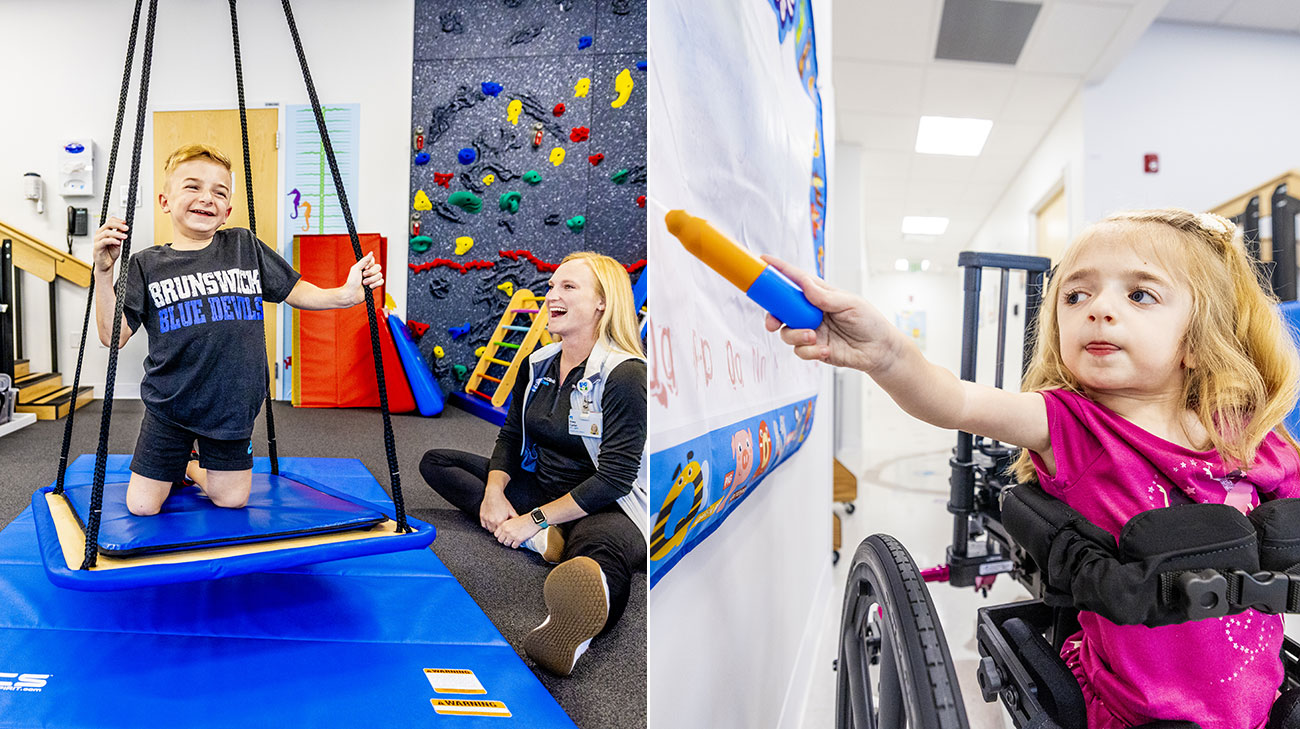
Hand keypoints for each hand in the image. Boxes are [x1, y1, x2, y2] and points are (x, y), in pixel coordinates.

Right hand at [93, 217, 127, 273]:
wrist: (106, 265)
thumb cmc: (110, 254)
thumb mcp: (118, 243)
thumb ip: (120, 236)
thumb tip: (124, 228)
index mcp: (104, 232)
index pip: (110, 222)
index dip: (117, 221)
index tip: (125, 223)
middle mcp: (100, 234)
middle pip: (108, 224)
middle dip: (118, 225)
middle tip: (126, 228)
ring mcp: (97, 240)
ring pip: (106, 232)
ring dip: (117, 234)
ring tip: (124, 237)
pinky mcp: (97, 246)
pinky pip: (104, 241)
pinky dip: (112, 240)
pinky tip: (118, 242)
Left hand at [343, 253, 383, 304]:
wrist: (351, 294)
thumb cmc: (351, 282)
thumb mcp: (356, 268)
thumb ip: (364, 260)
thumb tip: (371, 252)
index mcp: (364, 267)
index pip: (373, 260)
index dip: (370, 264)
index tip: (364, 268)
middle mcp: (369, 272)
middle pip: (378, 267)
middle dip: (371, 273)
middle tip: (363, 276)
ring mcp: (373, 278)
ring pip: (380, 275)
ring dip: (371, 280)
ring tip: (364, 283)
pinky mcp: (375, 285)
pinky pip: (381, 282)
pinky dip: (376, 284)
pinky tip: (370, 287)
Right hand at [479, 489, 516, 531]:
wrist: (494, 494)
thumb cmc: (502, 502)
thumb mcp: (511, 510)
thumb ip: (515, 518)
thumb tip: (518, 524)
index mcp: (500, 521)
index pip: (501, 532)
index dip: (503, 530)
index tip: (503, 528)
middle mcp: (492, 521)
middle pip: (495, 531)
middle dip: (497, 529)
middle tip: (499, 526)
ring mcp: (486, 519)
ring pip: (489, 529)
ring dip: (492, 527)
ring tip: (495, 523)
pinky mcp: (482, 516)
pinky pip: (483, 525)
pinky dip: (486, 524)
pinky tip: (490, 521)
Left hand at [493, 513, 540, 548]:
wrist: (533, 520)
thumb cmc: (524, 519)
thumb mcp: (512, 520)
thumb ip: (507, 526)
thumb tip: (504, 533)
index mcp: (504, 524)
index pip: (496, 534)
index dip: (500, 536)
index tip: (503, 536)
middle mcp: (506, 530)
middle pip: (500, 540)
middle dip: (504, 540)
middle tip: (509, 539)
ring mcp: (512, 535)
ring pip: (506, 544)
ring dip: (510, 543)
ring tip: (514, 541)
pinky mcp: (518, 539)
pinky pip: (514, 546)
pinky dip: (516, 545)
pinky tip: (518, 542)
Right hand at [761, 255, 898, 373]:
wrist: (880, 351)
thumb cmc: (869, 322)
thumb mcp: (850, 304)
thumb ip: (825, 296)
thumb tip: (804, 284)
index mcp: (819, 294)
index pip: (795, 280)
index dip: (778, 271)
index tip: (763, 262)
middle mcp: (811, 312)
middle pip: (781, 310)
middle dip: (772, 315)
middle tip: (774, 321)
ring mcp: (811, 331)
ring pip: (786, 333)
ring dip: (796, 336)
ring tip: (813, 337)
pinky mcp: (814, 349)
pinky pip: (800, 351)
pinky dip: (810, 351)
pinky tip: (826, 350)